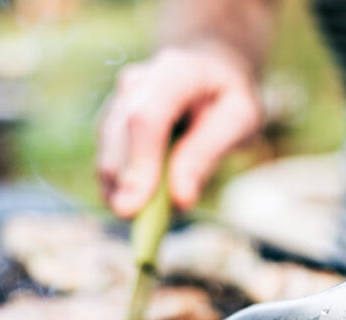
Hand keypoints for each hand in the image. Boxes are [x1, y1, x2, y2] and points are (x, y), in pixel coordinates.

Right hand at [97, 43, 262, 218]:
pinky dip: (118, 189)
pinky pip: (106, 161)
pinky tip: (137, 204)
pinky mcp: (109, 125)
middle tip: (133, 222)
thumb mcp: (240, 120)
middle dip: (122, 183)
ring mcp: (117, 102)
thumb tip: (180, 200)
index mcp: (175, 71)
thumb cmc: (227, 99)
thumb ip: (208, 154)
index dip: (138, 163)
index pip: (145, 117)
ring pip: (105, 151)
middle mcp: (137, 82)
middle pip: (117, 135)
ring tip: (143, 217)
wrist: (208, 72)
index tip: (134, 207)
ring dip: (117, 190)